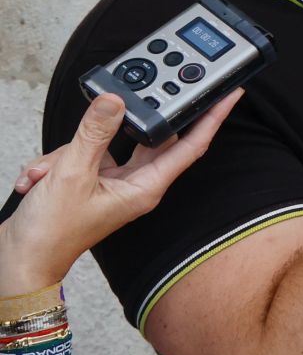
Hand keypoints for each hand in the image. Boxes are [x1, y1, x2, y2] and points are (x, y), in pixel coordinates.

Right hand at [0, 91, 241, 295]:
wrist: (20, 259)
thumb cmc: (51, 233)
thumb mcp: (72, 174)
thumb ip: (95, 133)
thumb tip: (115, 101)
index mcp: (145, 188)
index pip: (190, 146)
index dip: (211, 119)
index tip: (229, 95)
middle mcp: (135, 184)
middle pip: (146, 138)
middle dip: (120, 124)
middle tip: (120, 100)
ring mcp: (113, 182)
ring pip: (101, 143)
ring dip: (70, 151)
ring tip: (48, 174)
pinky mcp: (90, 180)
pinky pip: (80, 155)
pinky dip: (55, 163)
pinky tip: (37, 180)